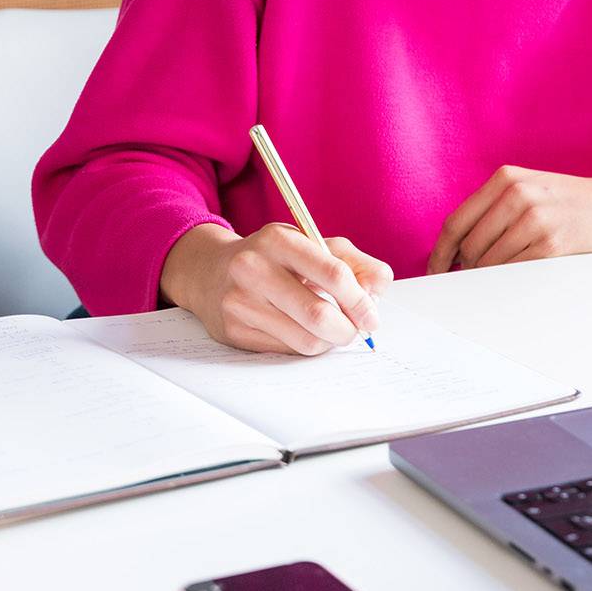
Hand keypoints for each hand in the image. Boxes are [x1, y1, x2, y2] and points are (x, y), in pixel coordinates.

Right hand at [159, 222, 391, 354]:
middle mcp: (254, 269)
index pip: (333, 273)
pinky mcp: (233, 332)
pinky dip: (306, 346)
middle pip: (318, 314)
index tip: (372, 315)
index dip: (360, 300)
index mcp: (279, 239)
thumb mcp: (312, 244)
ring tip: (332, 330)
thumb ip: (354, 261)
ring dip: (329, 341)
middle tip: (356, 329)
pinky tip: (305, 332)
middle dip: (347, 328)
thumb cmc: (273, 257)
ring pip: (304, 339)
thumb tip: (380, 286)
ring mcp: (240, 302)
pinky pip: (286, 351)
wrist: (211, 272)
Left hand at [427, 166, 591, 273]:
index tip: (436, 270)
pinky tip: (521, 272)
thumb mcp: (531, 188)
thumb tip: (457, 248)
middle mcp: (518, 194)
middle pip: (468, 245)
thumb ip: (495, 208)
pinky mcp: (551, 244)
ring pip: (488, 262)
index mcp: (507, 178)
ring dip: (488, 276)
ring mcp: (535, 219)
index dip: (440, 252)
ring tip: (506, 271)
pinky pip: (513, 271)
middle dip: (465, 268)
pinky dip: (509, 279)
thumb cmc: (575, 202)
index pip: (456, 221)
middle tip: (472, 277)